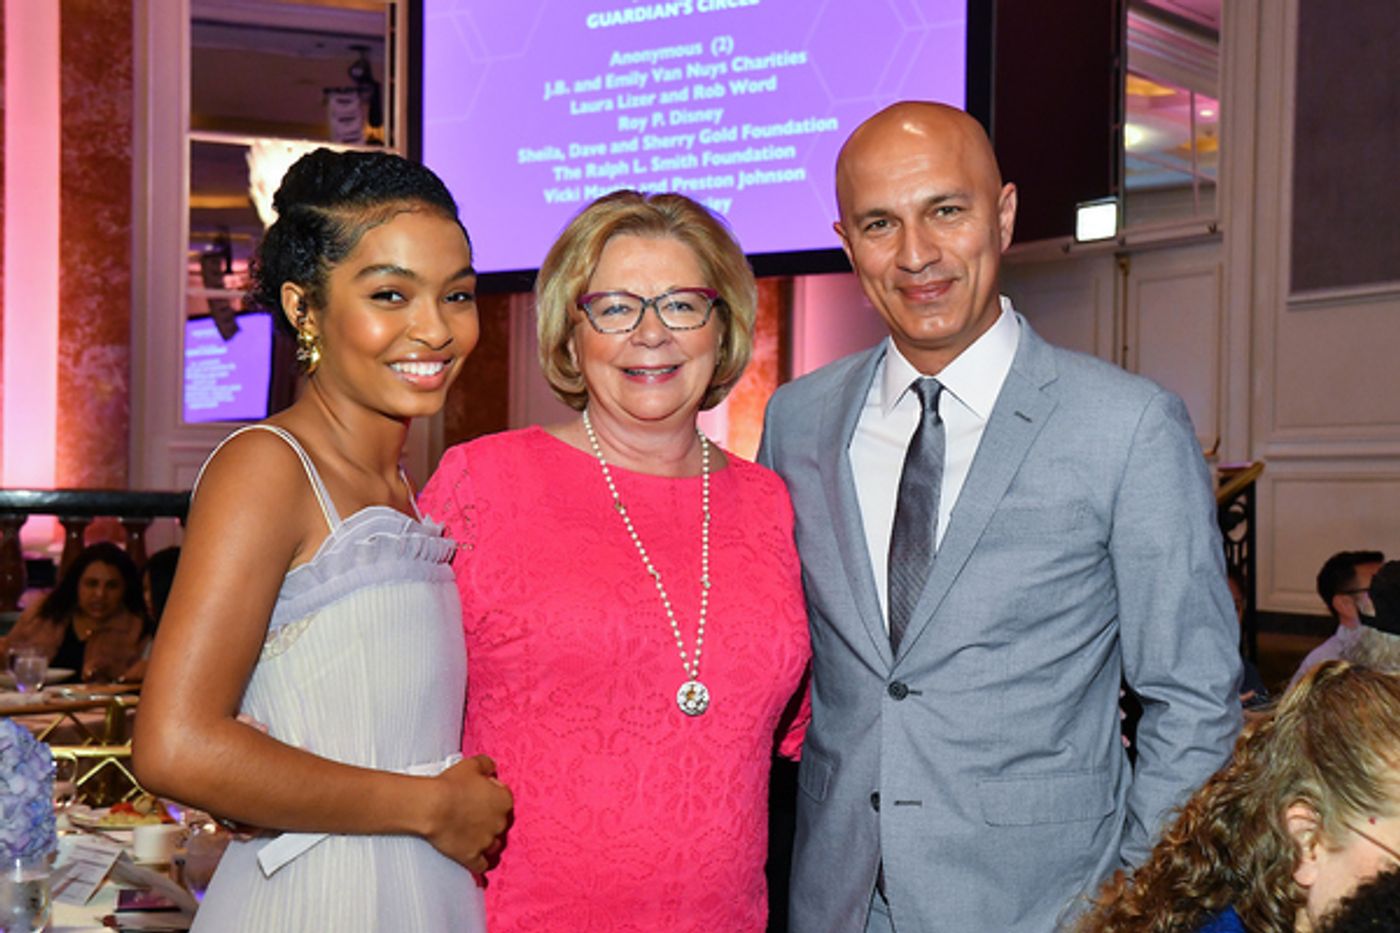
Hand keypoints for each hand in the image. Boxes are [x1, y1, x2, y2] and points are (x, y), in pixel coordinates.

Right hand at [422, 754, 512, 873]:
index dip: (492, 796)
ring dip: (487, 842)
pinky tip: (474, 858)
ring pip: (494, 846)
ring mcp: (487, 842)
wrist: (433, 807)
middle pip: (500, 823)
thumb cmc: (451, 785)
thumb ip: (486, 764)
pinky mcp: (473, 857)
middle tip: (473, 814)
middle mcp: (500, 823)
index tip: (480, 796)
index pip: (504, 799)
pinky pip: (482, 865)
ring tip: (474, 836)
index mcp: (504, 800)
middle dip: (490, 820)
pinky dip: (479, 862)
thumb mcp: (472, 764)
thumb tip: (492, 768)